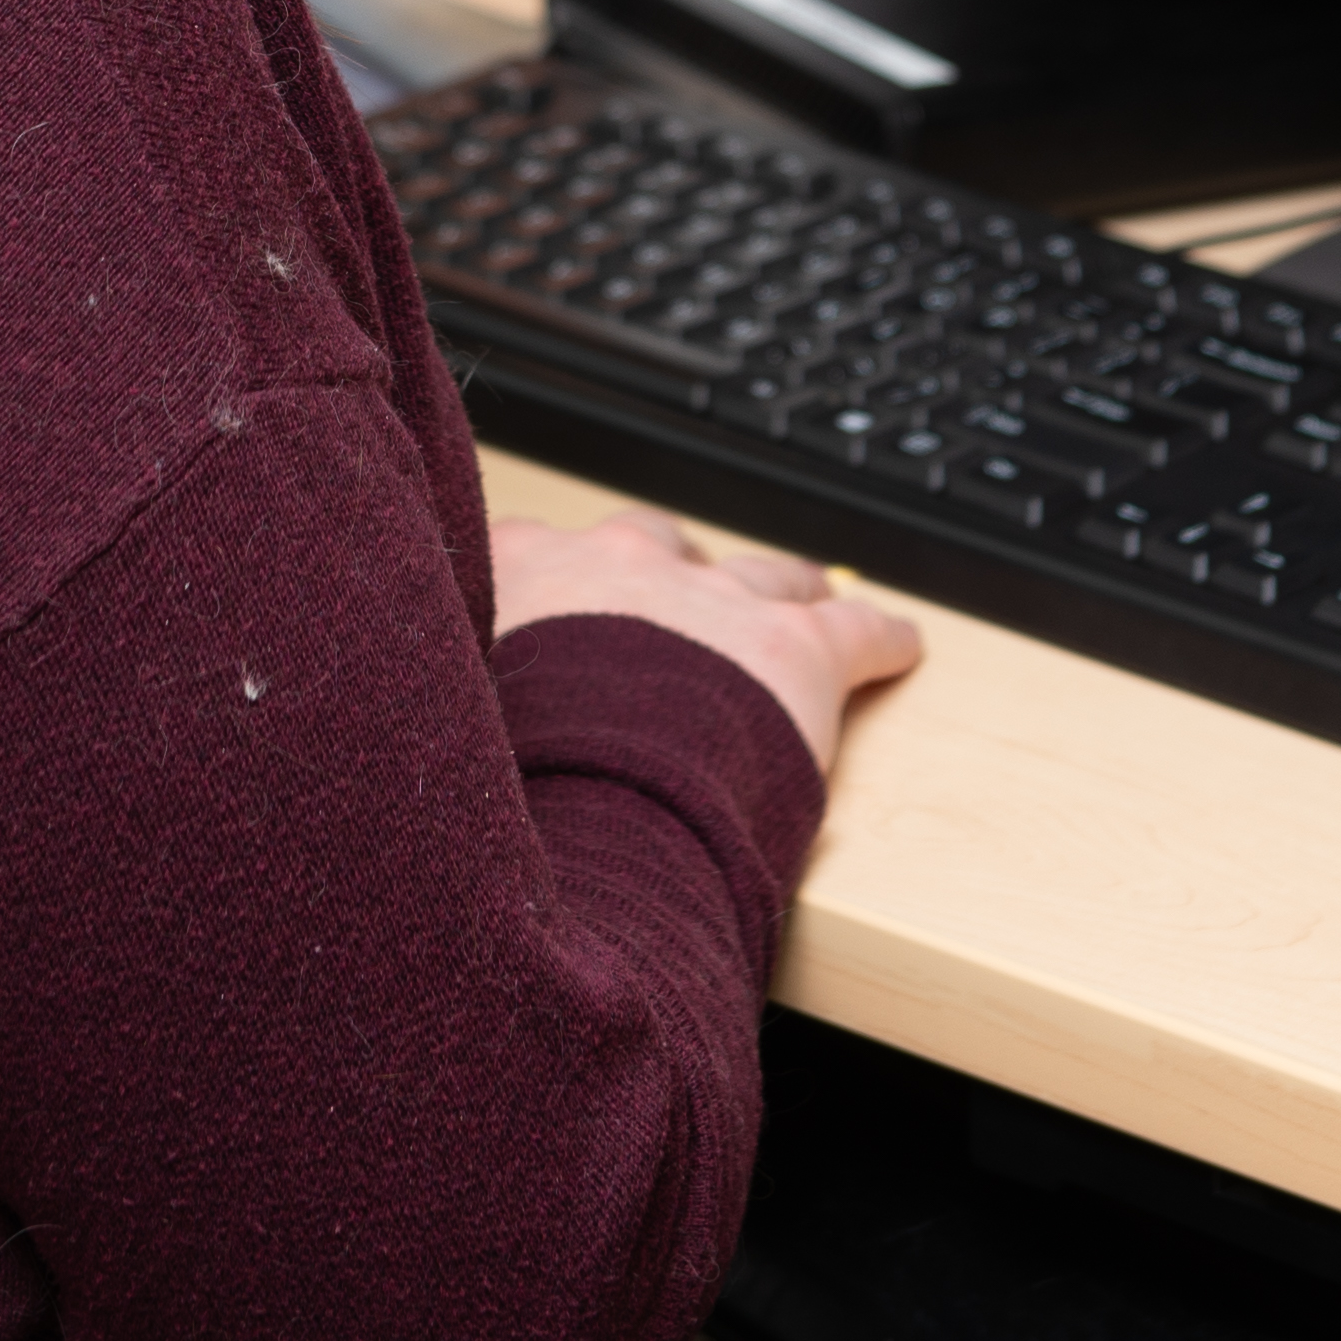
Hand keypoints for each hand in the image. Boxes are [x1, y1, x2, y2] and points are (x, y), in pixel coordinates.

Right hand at [487, 507, 922, 780]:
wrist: (584, 796)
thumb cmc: (503, 774)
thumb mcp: (453, 721)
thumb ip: (463, 699)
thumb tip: (438, 738)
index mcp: (528, 576)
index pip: (535, 550)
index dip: (554, 584)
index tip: (555, 607)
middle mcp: (624, 566)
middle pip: (653, 544)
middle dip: (667, 578)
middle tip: (676, 619)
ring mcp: (715, 601)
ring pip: (763, 577)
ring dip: (776, 594)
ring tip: (799, 606)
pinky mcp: (798, 649)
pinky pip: (858, 629)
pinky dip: (882, 637)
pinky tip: (902, 646)